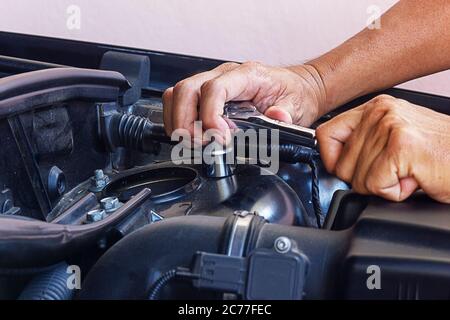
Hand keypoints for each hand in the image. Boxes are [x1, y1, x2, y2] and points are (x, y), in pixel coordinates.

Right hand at [163, 62, 326, 139]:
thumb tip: (276, 117)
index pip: (214, 89)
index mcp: (246, 75)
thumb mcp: (296, 105)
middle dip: (184, 121)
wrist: (297, 88)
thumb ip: (285, 113)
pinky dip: (179, 120)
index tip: (218, 137)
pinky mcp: (208, 95)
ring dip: (177, 121)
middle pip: (186, 89)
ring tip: (190, 142)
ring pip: (178, 94)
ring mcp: (213, 83)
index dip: (209, 115)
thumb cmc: (293, 94)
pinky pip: (182, 101)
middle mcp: (225, 75)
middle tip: (195, 144)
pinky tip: (191, 135)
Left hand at [316, 95, 449, 202]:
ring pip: (357, 179)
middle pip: (340, 164)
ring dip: (385, 186)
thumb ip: (363, 145)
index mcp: (376, 108)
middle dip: (366, 179)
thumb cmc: (440, 156)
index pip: (326, 135)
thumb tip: (333, 163)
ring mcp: (390, 126)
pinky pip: (375, 186)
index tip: (351, 170)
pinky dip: (395, 193)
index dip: (333, 161)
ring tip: (409, 173)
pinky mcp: (401, 146)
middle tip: (397, 171)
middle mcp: (380, 111)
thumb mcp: (394, 142)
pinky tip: (414, 180)